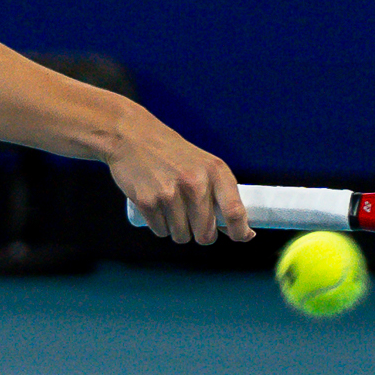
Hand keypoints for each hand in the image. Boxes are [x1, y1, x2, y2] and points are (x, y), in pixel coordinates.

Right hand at [109, 110, 252, 244]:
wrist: (132, 137)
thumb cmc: (171, 153)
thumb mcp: (203, 164)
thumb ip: (218, 192)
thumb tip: (236, 229)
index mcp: (215, 171)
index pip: (234, 211)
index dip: (240, 231)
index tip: (241, 237)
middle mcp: (195, 183)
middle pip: (206, 234)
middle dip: (201, 235)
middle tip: (194, 223)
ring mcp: (170, 193)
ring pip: (182, 236)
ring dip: (178, 231)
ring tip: (171, 210)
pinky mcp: (147, 201)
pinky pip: (160, 231)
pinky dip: (160, 227)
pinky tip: (156, 208)